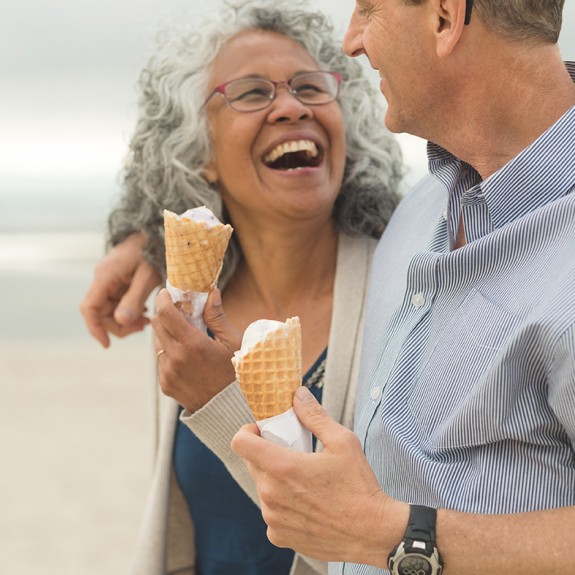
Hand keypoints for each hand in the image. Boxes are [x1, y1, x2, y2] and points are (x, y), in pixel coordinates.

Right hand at [80, 233, 161, 347]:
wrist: (155, 232)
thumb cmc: (153, 251)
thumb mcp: (148, 277)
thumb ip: (134, 299)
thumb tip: (121, 322)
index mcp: (105, 276)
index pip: (89, 308)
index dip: (95, 328)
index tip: (107, 344)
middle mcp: (102, 279)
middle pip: (100, 312)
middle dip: (119, 325)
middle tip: (144, 327)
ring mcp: (109, 280)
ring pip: (109, 310)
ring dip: (125, 319)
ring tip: (147, 320)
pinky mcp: (117, 281)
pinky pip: (117, 302)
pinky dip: (129, 311)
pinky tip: (145, 310)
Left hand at [152, 288, 241, 411]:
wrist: (230, 409)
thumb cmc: (236, 372)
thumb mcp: (233, 343)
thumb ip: (217, 317)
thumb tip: (211, 292)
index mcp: (193, 345)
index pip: (165, 314)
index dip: (163, 299)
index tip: (166, 292)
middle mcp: (176, 359)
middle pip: (157, 325)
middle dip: (164, 313)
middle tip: (176, 308)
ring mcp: (168, 373)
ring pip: (157, 343)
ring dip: (166, 333)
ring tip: (184, 333)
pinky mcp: (165, 384)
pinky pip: (161, 360)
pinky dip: (169, 352)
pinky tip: (186, 355)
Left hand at [231, 387, 406, 566]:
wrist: (373, 533)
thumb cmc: (359, 487)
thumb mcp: (342, 442)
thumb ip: (314, 416)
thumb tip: (298, 395)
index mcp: (283, 468)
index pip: (241, 443)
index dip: (248, 432)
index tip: (263, 432)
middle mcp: (271, 495)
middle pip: (253, 464)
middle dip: (268, 453)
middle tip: (294, 454)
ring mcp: (273, 518)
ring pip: (263, 488)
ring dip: (276, 480)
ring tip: (305, 481)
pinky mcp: (279, 536)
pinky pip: (271, 511)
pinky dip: (283, 504)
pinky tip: (307, 504)